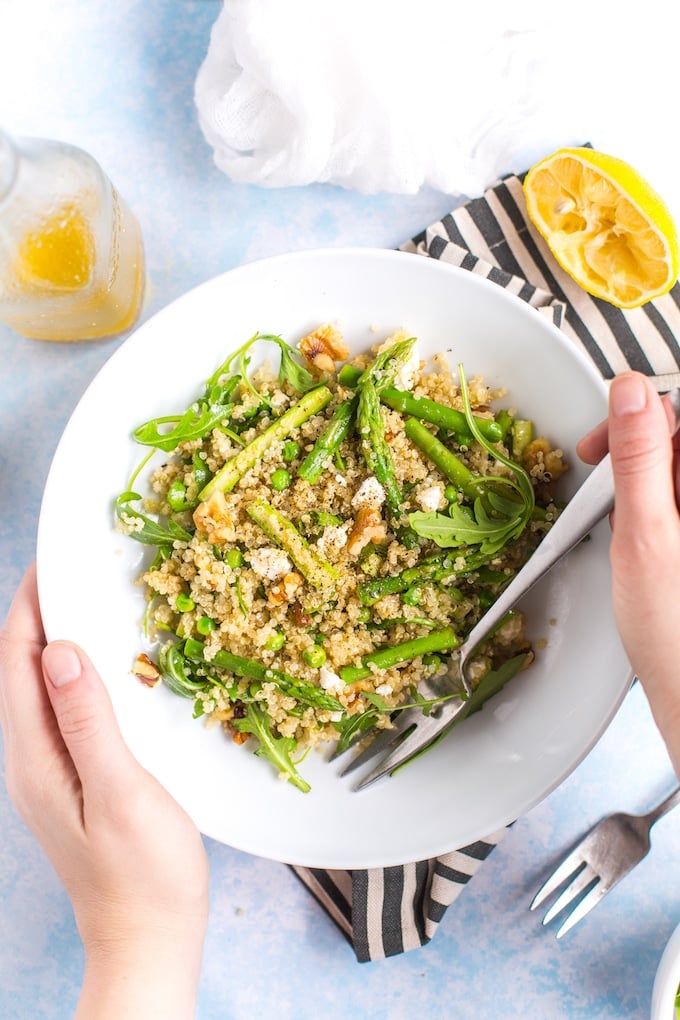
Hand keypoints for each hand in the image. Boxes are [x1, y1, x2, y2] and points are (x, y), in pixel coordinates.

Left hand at [0, 565, 209, 1018]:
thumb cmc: (142, 875)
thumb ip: (88, 720)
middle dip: (42, 612)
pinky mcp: (73, 776)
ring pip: (42, 686)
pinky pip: (65, 707)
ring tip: (93, 601)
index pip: (16, 661)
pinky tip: (110, 665)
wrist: (147, 937)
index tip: (54, 560)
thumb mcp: (121, 792)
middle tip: (78, 569)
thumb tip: (59, 651)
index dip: (30, 605)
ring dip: (61, 639)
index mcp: (36, 757)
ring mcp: (50, 769)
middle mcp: (32, 758)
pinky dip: (81, 672)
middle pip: (21, 668)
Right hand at [577, 372, 679, 775]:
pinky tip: (639, 528)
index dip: (634, 415)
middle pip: (678, 437)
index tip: (600, 444)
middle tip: (601, 470)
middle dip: (636, 444)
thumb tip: (631, 393)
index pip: (678, 412)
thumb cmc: (673, 630)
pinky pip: (675, 499)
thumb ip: (641, 457)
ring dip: (643, 473)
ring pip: (675, 468)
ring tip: (619, 506)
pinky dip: (654, 502)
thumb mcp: (645, 533)